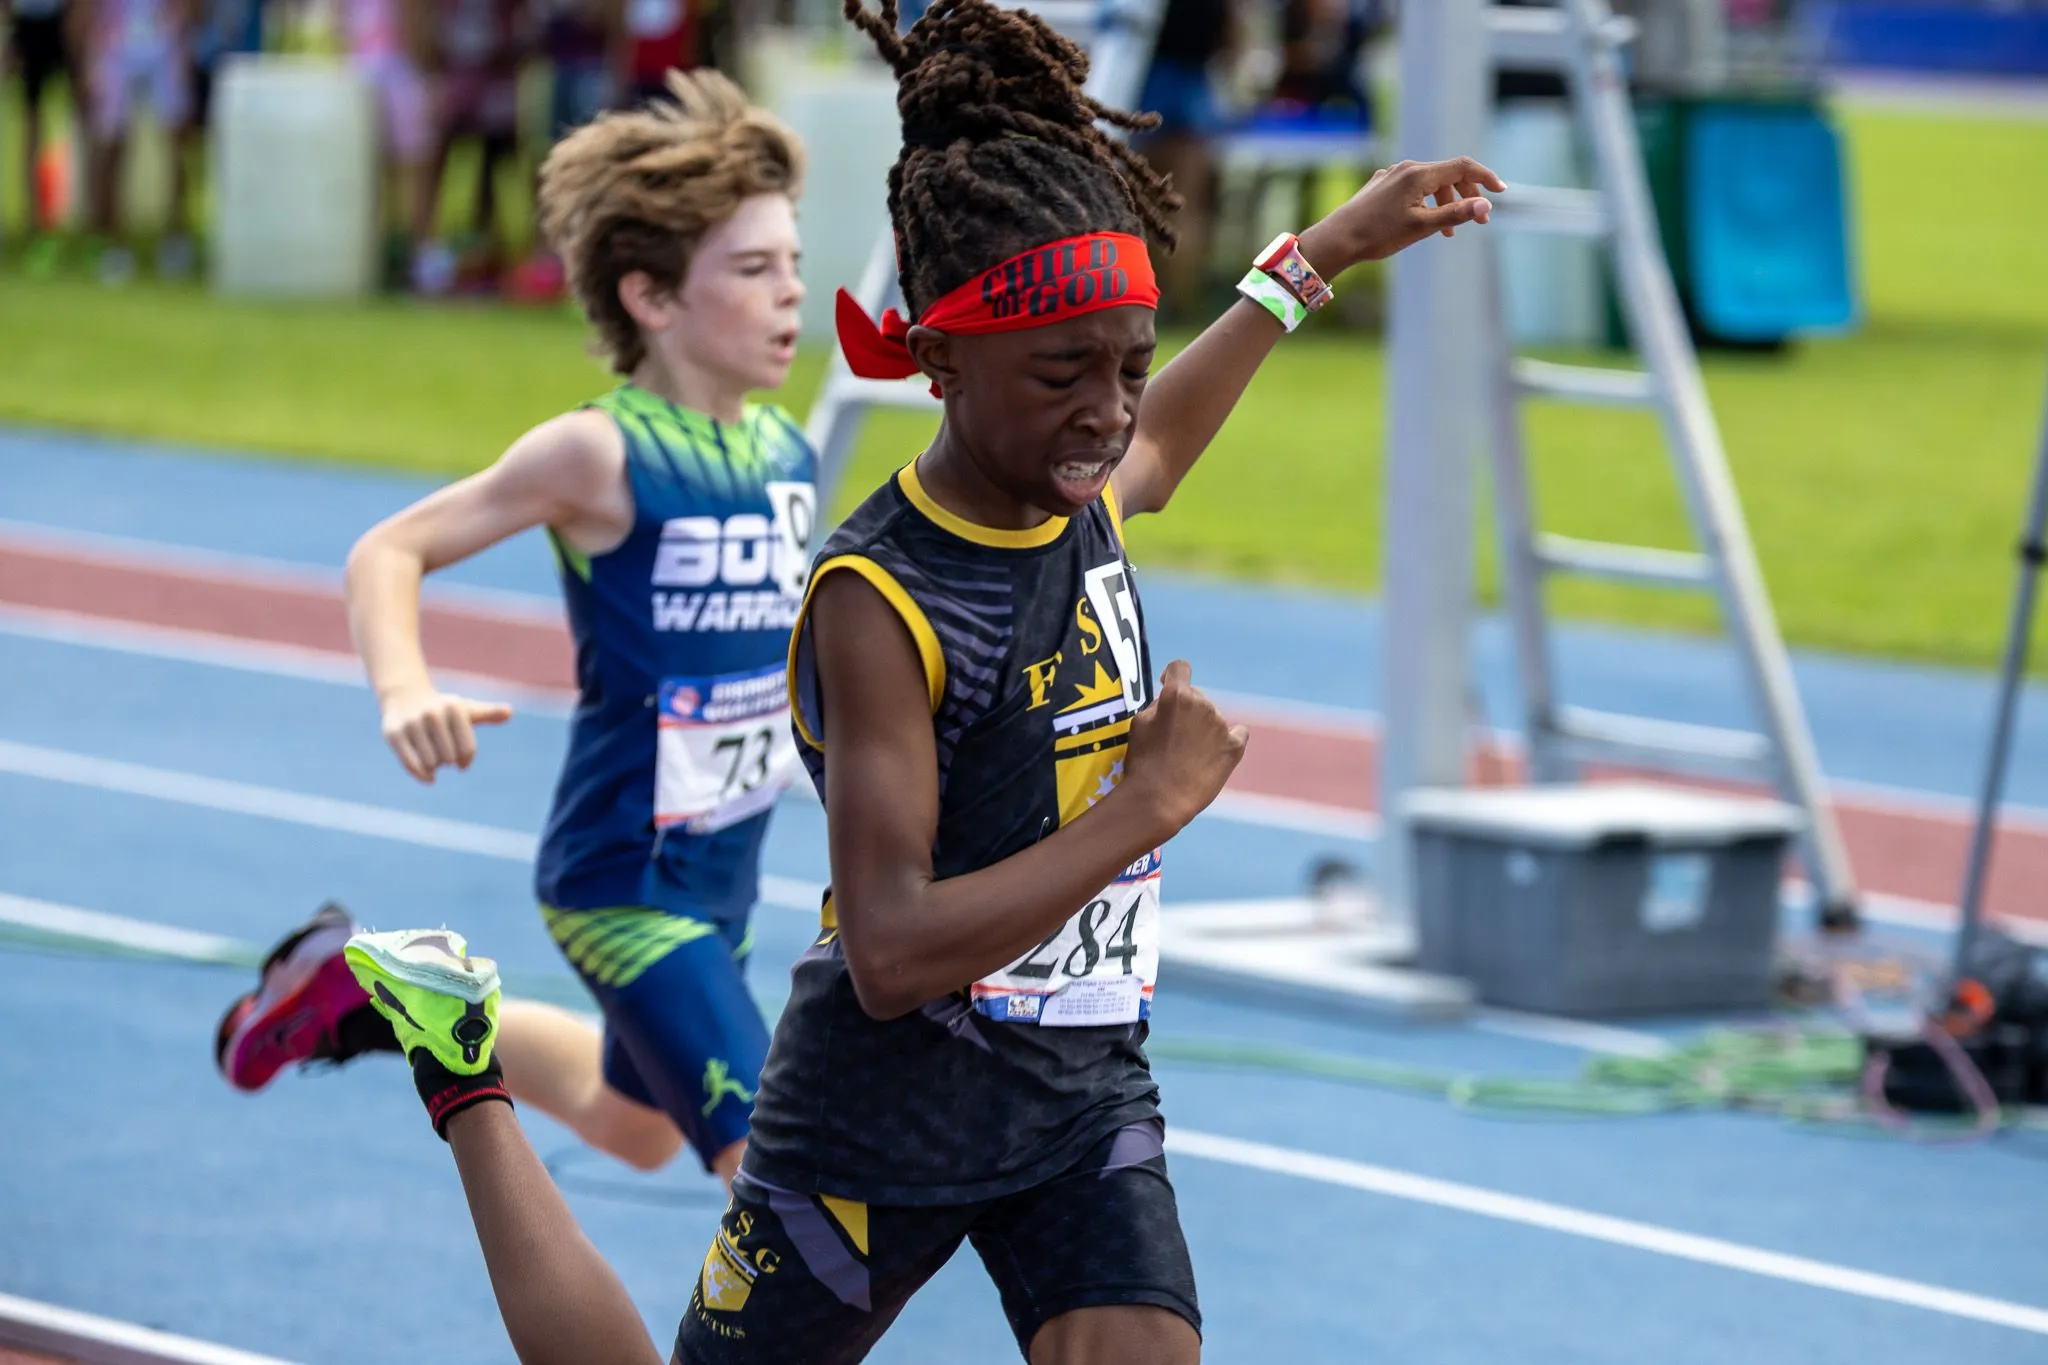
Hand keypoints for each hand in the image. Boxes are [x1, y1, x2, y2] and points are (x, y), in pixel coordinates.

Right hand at [379, 685, 513, 782]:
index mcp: (454, 707)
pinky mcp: (393, 734)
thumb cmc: (443, 709)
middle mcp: (432, 713)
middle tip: (443, 754)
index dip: (466, 760)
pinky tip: (429, 777)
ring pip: (430, 763)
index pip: (467, 748)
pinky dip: (423, 776)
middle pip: (448, 758)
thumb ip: (488, 713)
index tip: (463, 761)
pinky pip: (411, 765)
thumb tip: (509, 712)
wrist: (404, 697)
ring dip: (434, 767)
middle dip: (448, 761)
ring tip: (432, 758)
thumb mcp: (466, 710)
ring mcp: (411, 723)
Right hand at [1121, 660, 1248, 839]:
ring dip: (1203, 728)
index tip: (1169, 684)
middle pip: (1196, 697)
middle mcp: (1203, 704)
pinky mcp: (1235, 747)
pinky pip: (1238, 733)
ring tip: (1188, 756)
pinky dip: (1228, 740)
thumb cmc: (1143, 763)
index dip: (1173, 675)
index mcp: (1176, 695)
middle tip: (1173, 738)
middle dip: (1186, 711)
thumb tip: (1169, 699)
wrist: (1160, 801)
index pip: (1180, 668)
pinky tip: (1215, 754)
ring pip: (1212, 717)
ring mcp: (1222, 725)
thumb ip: (1158, 705)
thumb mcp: (1139, 725)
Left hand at [1300, 157, 1505, 273]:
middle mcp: (1406, 168)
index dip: (1485, 177)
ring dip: (1446, 203)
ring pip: (1430, 183)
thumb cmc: (1378, 234)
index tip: (1501, 191)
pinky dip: (1427, 203)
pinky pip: (1413, 188)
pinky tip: (1424, 223)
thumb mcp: (1422, 226)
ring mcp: (1392, 175)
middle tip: (1479, 220)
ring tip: (1449, 232)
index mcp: (1418, 174)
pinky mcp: (1382, 185)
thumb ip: (1455, 214)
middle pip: (1448, 174)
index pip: (1462, 167)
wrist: (1338, 239)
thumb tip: (1486, 206)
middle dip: (1467, 196)